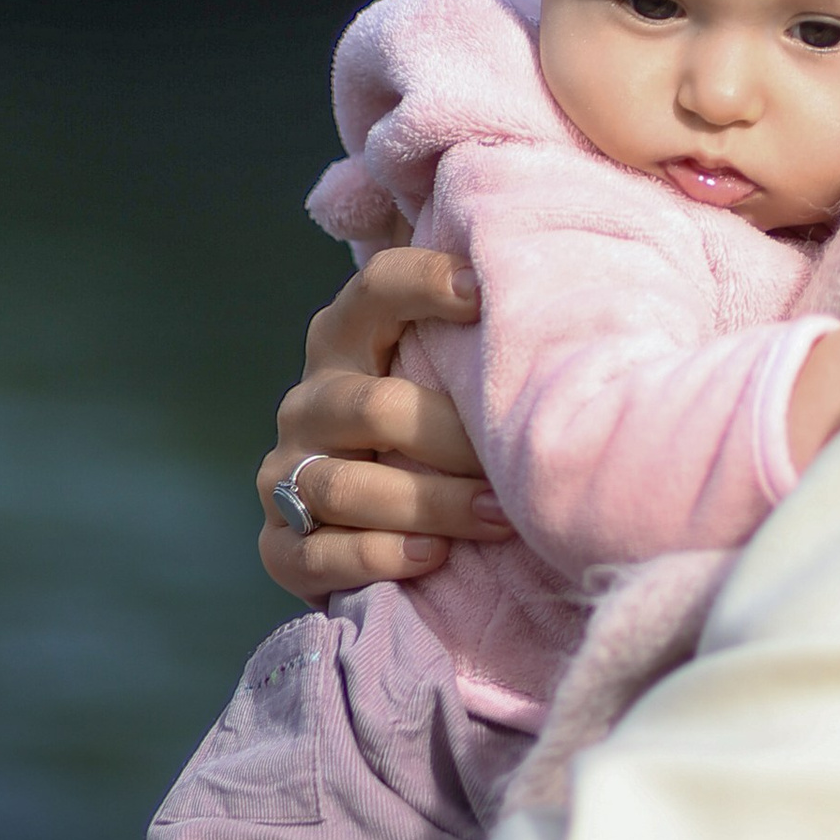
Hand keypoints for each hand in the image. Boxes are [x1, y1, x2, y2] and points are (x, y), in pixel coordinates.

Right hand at [258, 249, 512, 598]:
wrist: (378, 528)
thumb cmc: (437, 430)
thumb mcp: (447, 373)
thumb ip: (477, 336)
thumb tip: (559, 288)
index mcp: (347, 340)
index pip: (374, 290)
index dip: (422, 283)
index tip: (482, 294)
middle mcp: (309, 402)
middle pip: (374, 408)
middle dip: (452, 436)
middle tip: (518, 458)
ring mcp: (285, 475)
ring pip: (345, 486)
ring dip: (430, 503)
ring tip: (499, 515)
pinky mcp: (280, 548)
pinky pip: (317, 554)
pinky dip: (378, 555)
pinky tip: (432, 555)